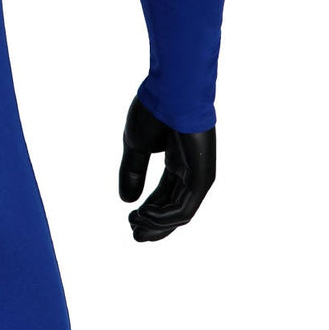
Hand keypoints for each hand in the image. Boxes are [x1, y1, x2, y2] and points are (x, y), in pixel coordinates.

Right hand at [118, 96, 214, 241]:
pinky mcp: (202, 176)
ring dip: (157, 224)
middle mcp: (190, 171)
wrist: (170, 94)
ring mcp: (198, 174)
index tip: (130, 221)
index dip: (148, 211)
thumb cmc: (154, 112)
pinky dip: (166, 216)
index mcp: (177, 162)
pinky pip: (185, 206)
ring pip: (180, 212)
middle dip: (154, 225)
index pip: (165, 195)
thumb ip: (132, 171)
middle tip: (134, 236)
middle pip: (173, 208)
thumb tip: (126, 200)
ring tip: (136, 226)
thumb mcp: (136, 146)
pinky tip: (146, 215)